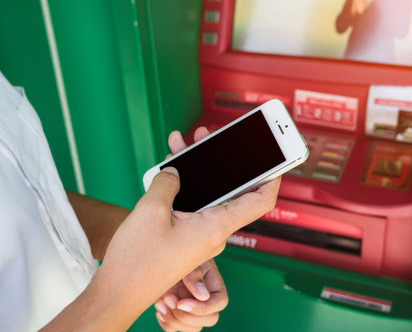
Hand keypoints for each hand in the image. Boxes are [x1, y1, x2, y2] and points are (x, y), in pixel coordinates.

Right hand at [42, 129, 280, 330]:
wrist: (118, 293)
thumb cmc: (137, 261)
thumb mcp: (151, 211)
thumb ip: (168, 183)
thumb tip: (175, 172)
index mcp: (216, 227)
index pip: (259, 202)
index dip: (271, 178)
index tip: (276, 159)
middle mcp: (213, 232)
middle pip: (230, 191)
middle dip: (221, 160)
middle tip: (207, 136)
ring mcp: (200, 236)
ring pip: (208, 196)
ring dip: (197, 170)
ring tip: (182, 145)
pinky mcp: (186, 238)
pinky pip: (193, 207)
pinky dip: (184, 187)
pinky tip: (169, 169)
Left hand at [155, 260, 226, 331]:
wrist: (161, 255)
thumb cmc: (177, 251)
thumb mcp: (188, 259)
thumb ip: (195, 275)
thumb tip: (204, 296)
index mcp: (214, 283)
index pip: (220, 303)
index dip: (202, 308)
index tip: (181, 302)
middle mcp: (206, 299)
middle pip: (210, 320)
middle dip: (187, 315)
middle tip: (169, 297)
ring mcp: (192, 309)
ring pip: (192, 329)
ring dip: (174, 320)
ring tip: (161, 300)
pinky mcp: (177, 313)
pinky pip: (174, 329)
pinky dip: (165, 321)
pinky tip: (159, 305)